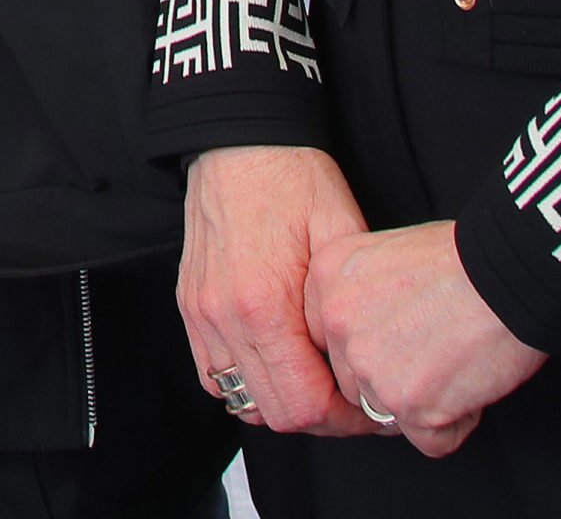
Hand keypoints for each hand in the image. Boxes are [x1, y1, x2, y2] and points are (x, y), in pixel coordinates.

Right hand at [178, 146, 383, 439]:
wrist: (238, 141)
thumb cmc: (294, 181)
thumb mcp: (342, 238)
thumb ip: (346, 312)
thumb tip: (359, 368)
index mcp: (265, 304)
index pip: (305, 405)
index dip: (346, 420)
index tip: (370, 407)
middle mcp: (224, 317)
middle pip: (274, 413)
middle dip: (319, 418)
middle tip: (350, 400)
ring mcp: (201, 314)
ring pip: (240, 401)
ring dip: (280, 402)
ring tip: (314, 383)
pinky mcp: (190, 306)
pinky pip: (212, 374)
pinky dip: (245, 383)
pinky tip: (274, 364)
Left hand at [303, 222, 543, 456]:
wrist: (508, 274)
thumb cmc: (465, 258)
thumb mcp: (389, 250)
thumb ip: (365, 291)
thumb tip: (371, 330)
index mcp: (328, 279)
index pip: (329, 338)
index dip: (370, 347)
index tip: (400, 342)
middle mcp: (338, 324)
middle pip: (354, 380)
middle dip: (395, 378)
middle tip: (437, 355)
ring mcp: (369, 367)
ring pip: (386, 412)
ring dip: (424, 402)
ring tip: (458, 366)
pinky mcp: (407, 403)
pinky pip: (429, 440)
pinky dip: (456, 424)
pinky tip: (472, 389)